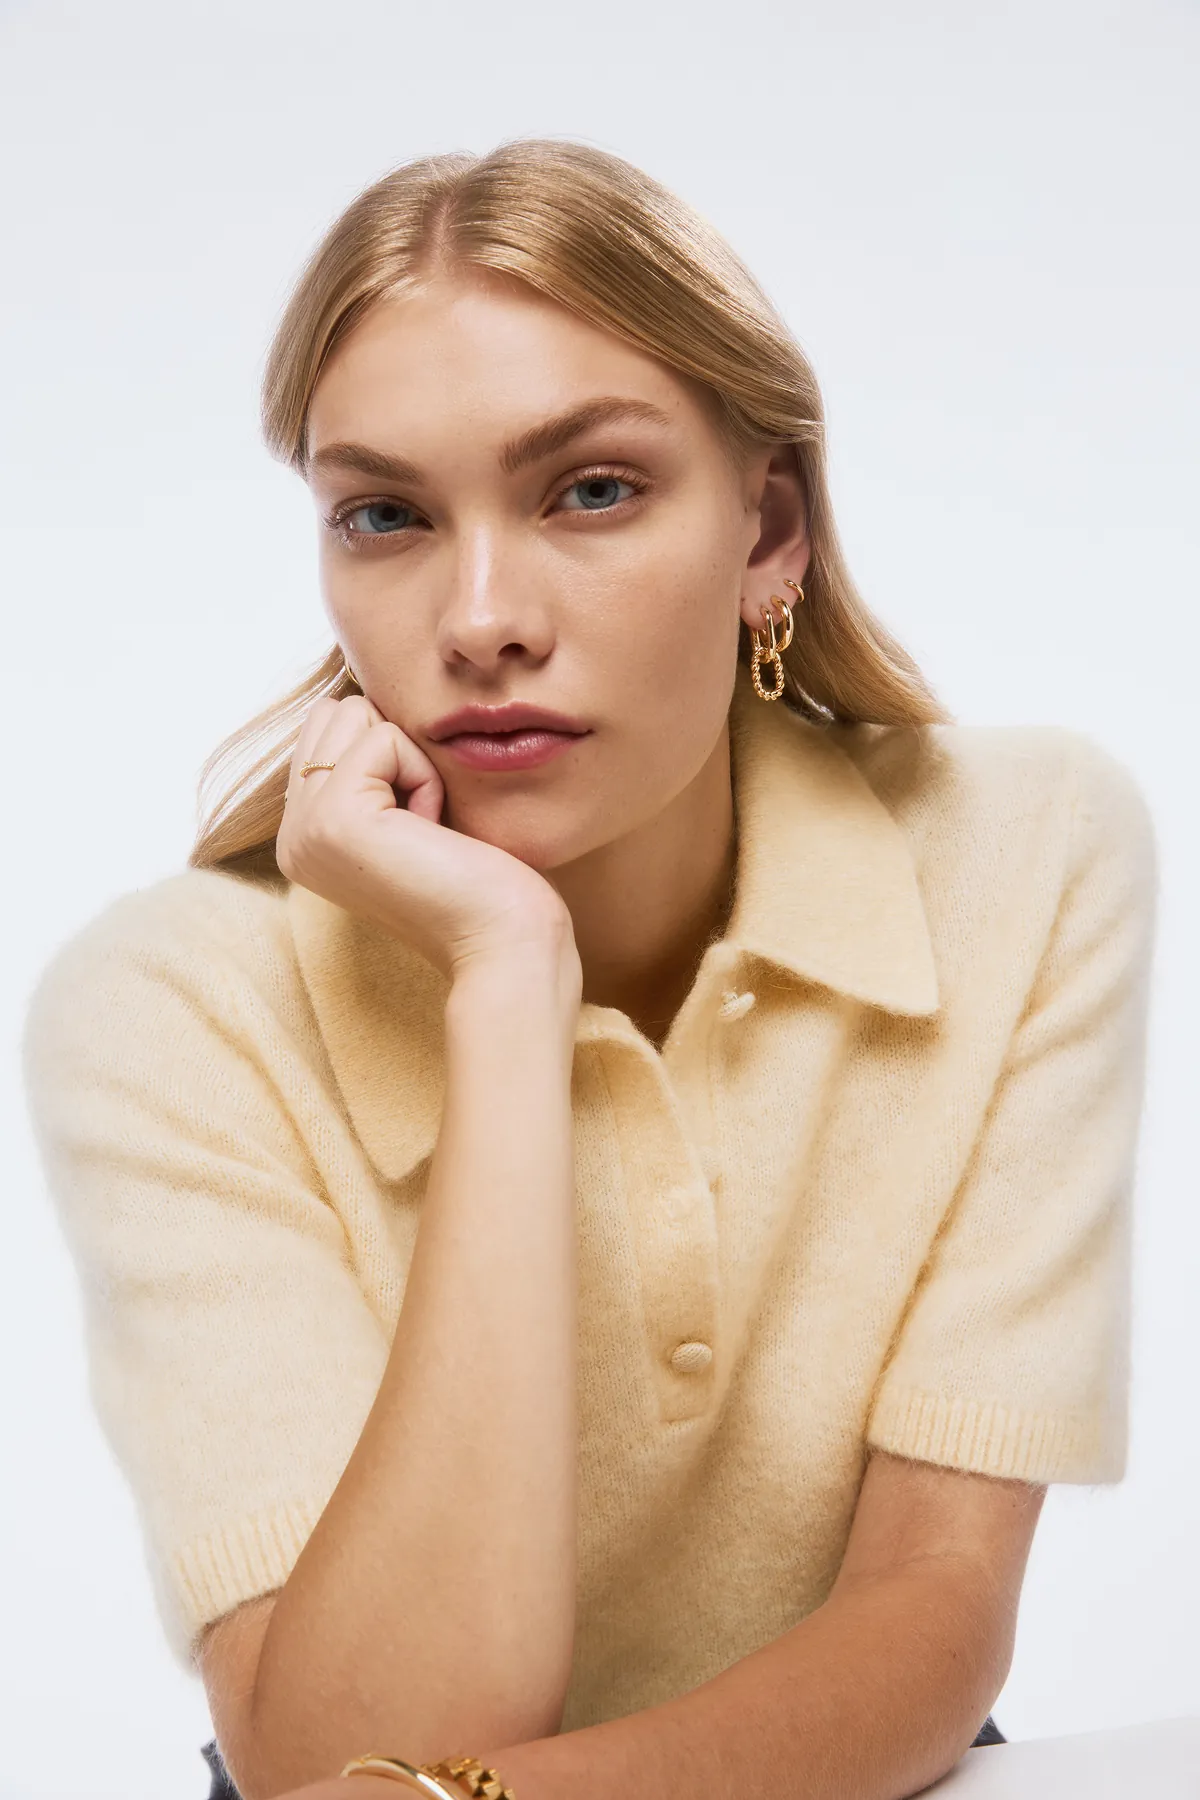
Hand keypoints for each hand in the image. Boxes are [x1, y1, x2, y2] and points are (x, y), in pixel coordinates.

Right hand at [277, 694, 578, 982]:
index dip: (393, 754)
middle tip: (424, 824)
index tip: (419, 825)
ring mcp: (304, 831)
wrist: (503, 940)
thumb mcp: (409, 811)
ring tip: (426, 828)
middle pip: (335, 713)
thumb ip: (369, 766)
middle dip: (396, 749)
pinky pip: (383, 740)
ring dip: (410, 760)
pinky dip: (423, 775)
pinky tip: (431, 831)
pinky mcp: (334, 821)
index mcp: (304, 837)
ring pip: (355, 716)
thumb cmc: (479, 878)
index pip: (328, 728)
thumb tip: (359, 698)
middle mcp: (292, 837)